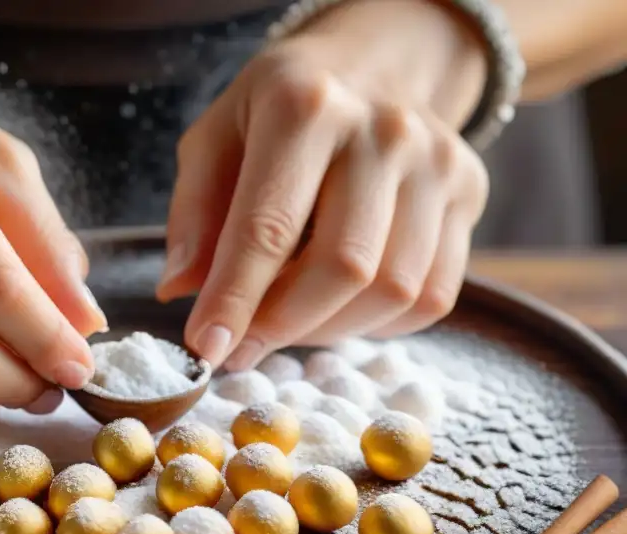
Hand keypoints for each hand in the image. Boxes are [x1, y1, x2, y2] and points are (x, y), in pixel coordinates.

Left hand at [159, 0, 489, 370]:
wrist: (370, 69)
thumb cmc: (276, 115)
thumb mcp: (214, 141)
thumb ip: (194, 216)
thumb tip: (179, 291)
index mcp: (305, 108)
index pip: (268, 227)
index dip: (236, 299)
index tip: (206, 349)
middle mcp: (384, 130)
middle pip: (343, 267)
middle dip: (284, 325)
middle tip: (244, 344)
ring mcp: (439, 162)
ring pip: (392, 292)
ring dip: (329, 329)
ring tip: (287, 317)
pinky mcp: (469, 193)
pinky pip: (431, 297)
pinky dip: (378, 323)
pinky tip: (339, 304)